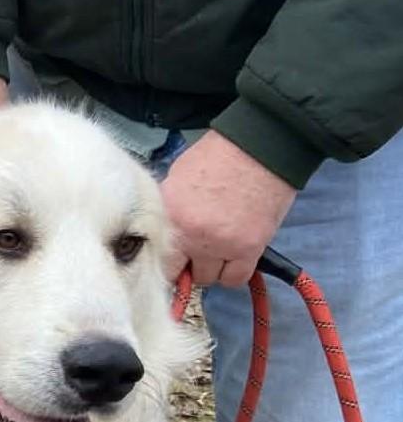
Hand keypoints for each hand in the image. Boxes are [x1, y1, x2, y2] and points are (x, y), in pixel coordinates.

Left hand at [160, 130, 296, 287]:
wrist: (261, 144)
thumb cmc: (218, 155)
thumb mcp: (178, 179)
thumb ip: (171, 212)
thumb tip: (168, 237)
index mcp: (170, 216)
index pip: (161, 261)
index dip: (170, 262)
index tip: (177, 260)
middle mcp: (191, 236)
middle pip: (184, 273)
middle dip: (191, 264)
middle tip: (200, 250)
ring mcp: (221, 244)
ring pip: (210, 278)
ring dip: (213, 268)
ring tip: (219, 250)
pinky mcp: (250, 247)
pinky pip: (236, 278)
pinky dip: (234, 272)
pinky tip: (235, 256)